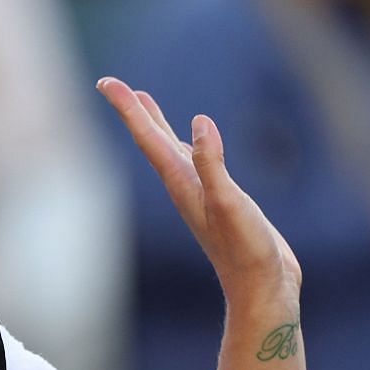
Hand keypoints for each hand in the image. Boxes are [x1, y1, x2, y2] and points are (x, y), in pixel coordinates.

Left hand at [97, 78, 301, 299]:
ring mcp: (201, 194)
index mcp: (181, 184)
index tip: (106, 81)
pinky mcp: (219, 201)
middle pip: (151, 139)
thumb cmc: (246, 250)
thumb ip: (213, 165)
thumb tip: (199, 124)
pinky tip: (193, 142)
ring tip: (144, 102)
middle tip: (111, 83)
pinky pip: (194, 162)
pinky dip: (188, 144)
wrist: (262, 288)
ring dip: (154, 124)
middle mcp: (184, 186)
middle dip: (133, 110)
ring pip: (169, 150)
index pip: (148, 137)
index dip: (128, 107)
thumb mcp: (230, 203)